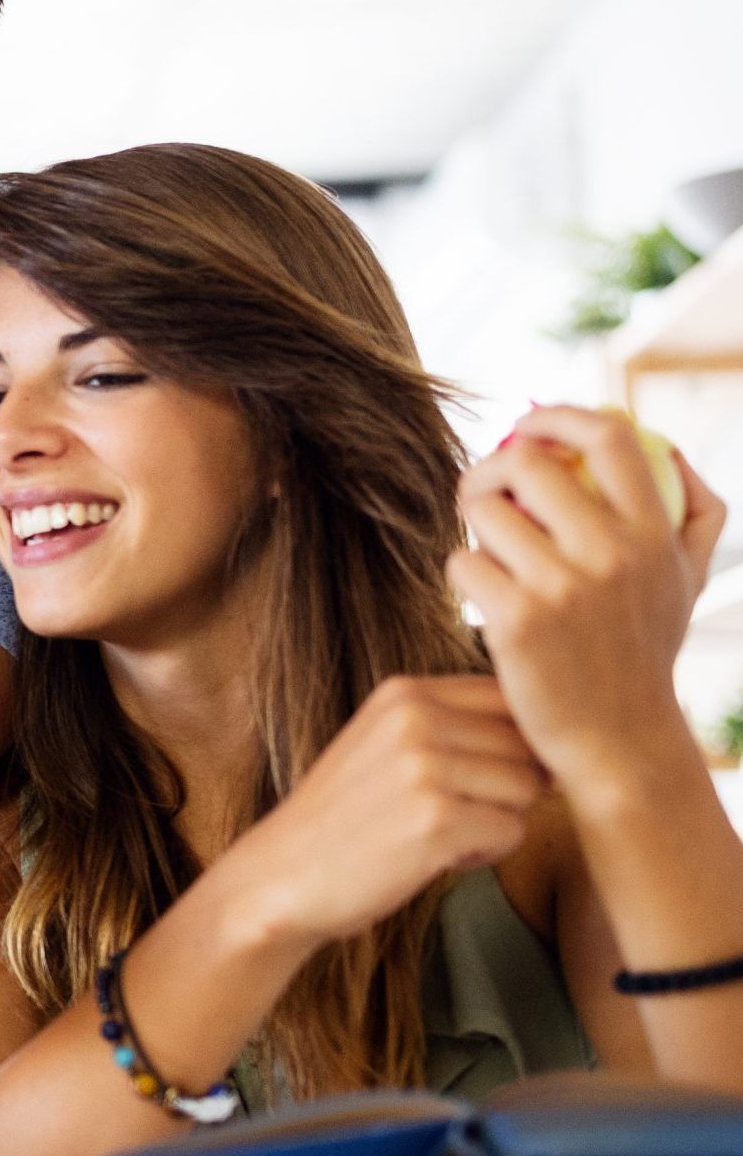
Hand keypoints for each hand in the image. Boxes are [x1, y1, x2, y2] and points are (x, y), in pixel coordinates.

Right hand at [210, 675, 545, 952]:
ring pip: (527, 789)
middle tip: (450, 814)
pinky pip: (511, 832)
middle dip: (505, 787)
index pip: (511, 696)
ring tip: (439, 834)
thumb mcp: (385, 745)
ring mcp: (424, 767)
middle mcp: (415, 718)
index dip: (515, 742)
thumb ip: (450, 724)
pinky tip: (435, 858)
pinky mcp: (434, 819)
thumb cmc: (344, 821)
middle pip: (527, 746)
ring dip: (497, 822)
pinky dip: (484, 854)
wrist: (279, 877)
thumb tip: (550, 733)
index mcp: (404, 692)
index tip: (478, 776)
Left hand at [450, 406, 726, 798]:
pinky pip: (462, 563)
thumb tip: (667, 445)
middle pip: (525, 463)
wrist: (619, 740)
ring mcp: (562, 587)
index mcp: (653, 534)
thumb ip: (693, 509)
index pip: (610, 439)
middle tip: (484, 490)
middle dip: (490, 467)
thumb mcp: (687, 579)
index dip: (559, 416)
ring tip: (489, 553)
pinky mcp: (515, 621)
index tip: (529, 421)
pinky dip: (463, 574)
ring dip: (473, 525)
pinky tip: (484, 598)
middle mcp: (612, 553)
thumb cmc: (644, 651)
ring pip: (483, 511)